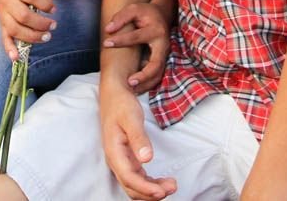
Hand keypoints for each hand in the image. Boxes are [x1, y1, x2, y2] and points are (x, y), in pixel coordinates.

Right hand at [0, 0, 63, 60]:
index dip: (45, 3)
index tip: (54, 10)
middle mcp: (7, 1)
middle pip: (23, 15)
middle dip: (40, 23)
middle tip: (53, 26)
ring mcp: (3, 15)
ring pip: (15, 29)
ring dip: (32, 36)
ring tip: (47, 37)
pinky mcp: (2, 26)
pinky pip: (4, 39)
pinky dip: (9, 49)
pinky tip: (16, 58)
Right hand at [100, 76, 175, 199]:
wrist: (114, 95)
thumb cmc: (122, 105)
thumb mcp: (131, 118)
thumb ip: (138, 138)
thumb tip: (147, 159)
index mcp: (114, 152)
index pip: (128, 178)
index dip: (145, 188)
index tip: (162, 192)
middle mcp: (116, 160)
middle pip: (131, 187)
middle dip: (150, 193)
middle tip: (172, 188)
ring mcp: (121, 161)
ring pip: (134, 185)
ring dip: (151, 190)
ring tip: (171, 185)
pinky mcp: (128, 159)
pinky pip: (137, 178)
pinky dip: (149, 184)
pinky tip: (162, 182)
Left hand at [103, 2, 170, 92]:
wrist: (162, 16)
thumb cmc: (145, 13)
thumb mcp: (134, 9)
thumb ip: (121, 17)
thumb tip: (108, 30)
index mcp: (155, 30)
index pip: (137, 37)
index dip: (120, 40)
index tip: (106, 43)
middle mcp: (162, 45)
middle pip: (156, 64)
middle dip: (144, 75)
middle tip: (130, 82)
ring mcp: (164, 55)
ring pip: (158, 74)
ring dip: (146, 84)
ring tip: (131, 89)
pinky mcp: (162, 61)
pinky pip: (157, 76)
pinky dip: (147, 84)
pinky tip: (135, 88)